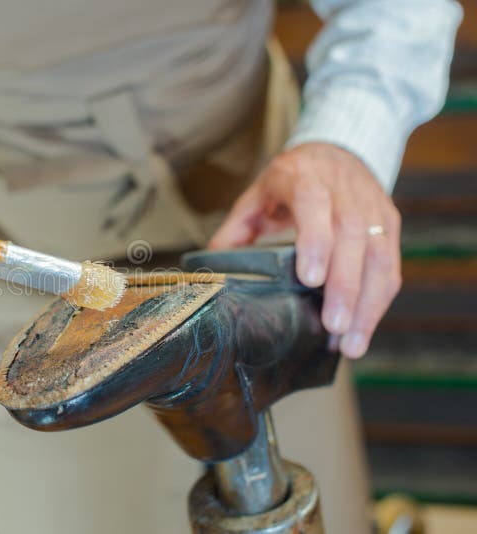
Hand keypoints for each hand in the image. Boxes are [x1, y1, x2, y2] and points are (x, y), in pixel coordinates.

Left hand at [209, 143, 401, 357]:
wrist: (338, 149)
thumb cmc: (292, 179)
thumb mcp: (257, 195)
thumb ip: (236, 230)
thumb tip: (214, 270)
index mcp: (305, 179)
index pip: (315, 206)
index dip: (316, 242)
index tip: (311, 279)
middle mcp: (344, 191)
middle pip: (352, 237)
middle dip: (345, 287)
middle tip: (333, 327)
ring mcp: (372, 207)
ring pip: (379, 256)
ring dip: (367, 303)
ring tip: (351, 343)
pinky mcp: (389, 223)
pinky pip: (391, 265)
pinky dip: (379, 301)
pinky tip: (363, 328)